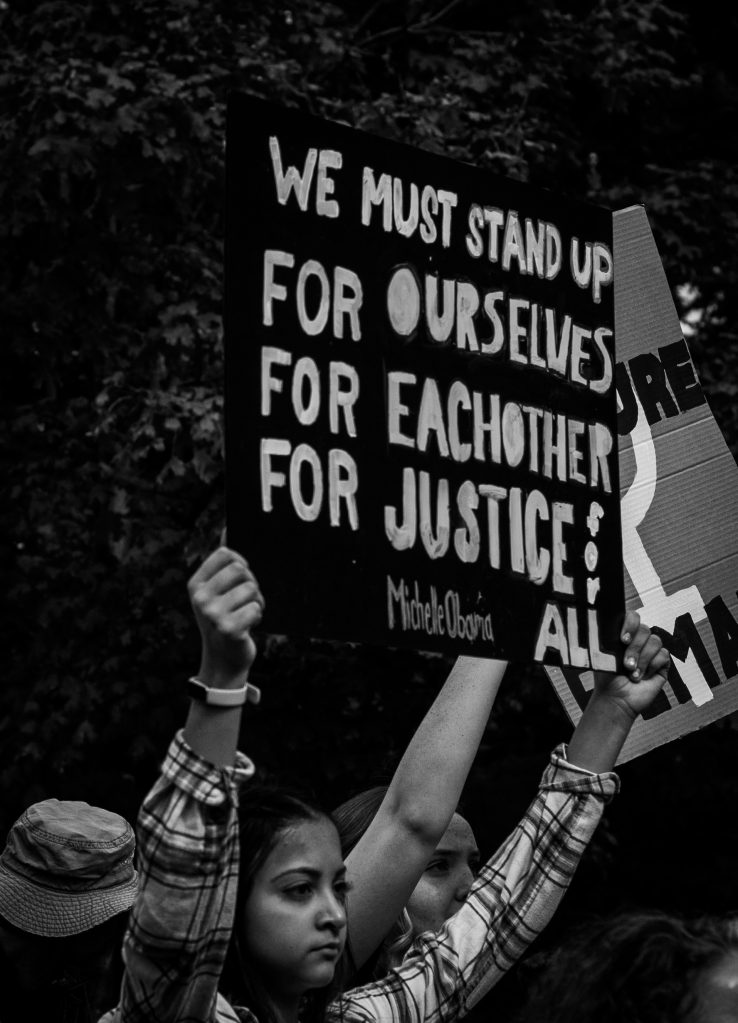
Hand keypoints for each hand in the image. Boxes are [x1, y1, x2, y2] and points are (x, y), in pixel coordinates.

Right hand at [188, 547, 263, 687]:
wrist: (223, 659)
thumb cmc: (224, 617)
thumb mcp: (217, 590)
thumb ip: (222, 561)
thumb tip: (229, 527)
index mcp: (195, 584)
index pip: (226, 554)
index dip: (241, 563)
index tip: (240, 579)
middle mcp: (200, 598)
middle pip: (241, 570)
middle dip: (251, 584)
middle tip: (245, 600)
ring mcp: (212, 614)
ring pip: (252, 589)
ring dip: (256, 602)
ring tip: (245, 614)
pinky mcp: (228, 629)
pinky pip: (256, 608)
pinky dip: (258, 617)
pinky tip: (247, 626)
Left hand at [591, 610, 670, 720]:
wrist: (616, 699)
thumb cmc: (607, 677)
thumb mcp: (603, 654)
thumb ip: (607, 637)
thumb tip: (607, 620)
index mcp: (624, 634)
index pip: (632, 616)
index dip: (630, 625)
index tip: (622, 640)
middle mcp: (639, 640)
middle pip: (644, 630)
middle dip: (634, 649)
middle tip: (626, 665)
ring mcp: (651, 651)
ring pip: (655, 641)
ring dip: (642, 660)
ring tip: (632, 674)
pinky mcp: (662, 664)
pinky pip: (664, 655)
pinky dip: (652, 666)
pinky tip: (643, 677)